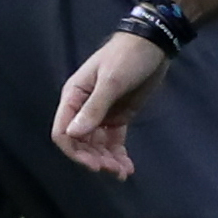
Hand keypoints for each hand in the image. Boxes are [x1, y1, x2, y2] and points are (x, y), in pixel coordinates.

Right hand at [53, 30, 171, 177]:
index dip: (74, 151)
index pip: (63, 131)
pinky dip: (118, 155)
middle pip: (80, 143)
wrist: (154, 44)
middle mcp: (83, 108)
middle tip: (113, 169)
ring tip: (123, 172)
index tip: (93, 164)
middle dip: (94, 158)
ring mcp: (101, 114)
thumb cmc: (127, 57)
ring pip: (97, 146)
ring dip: (107, 161)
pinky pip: (113, 141)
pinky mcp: (119, 117)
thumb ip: (93, 108)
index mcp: (74, 97)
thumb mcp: (111, 81)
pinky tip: (128, 168)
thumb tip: (73, 134)